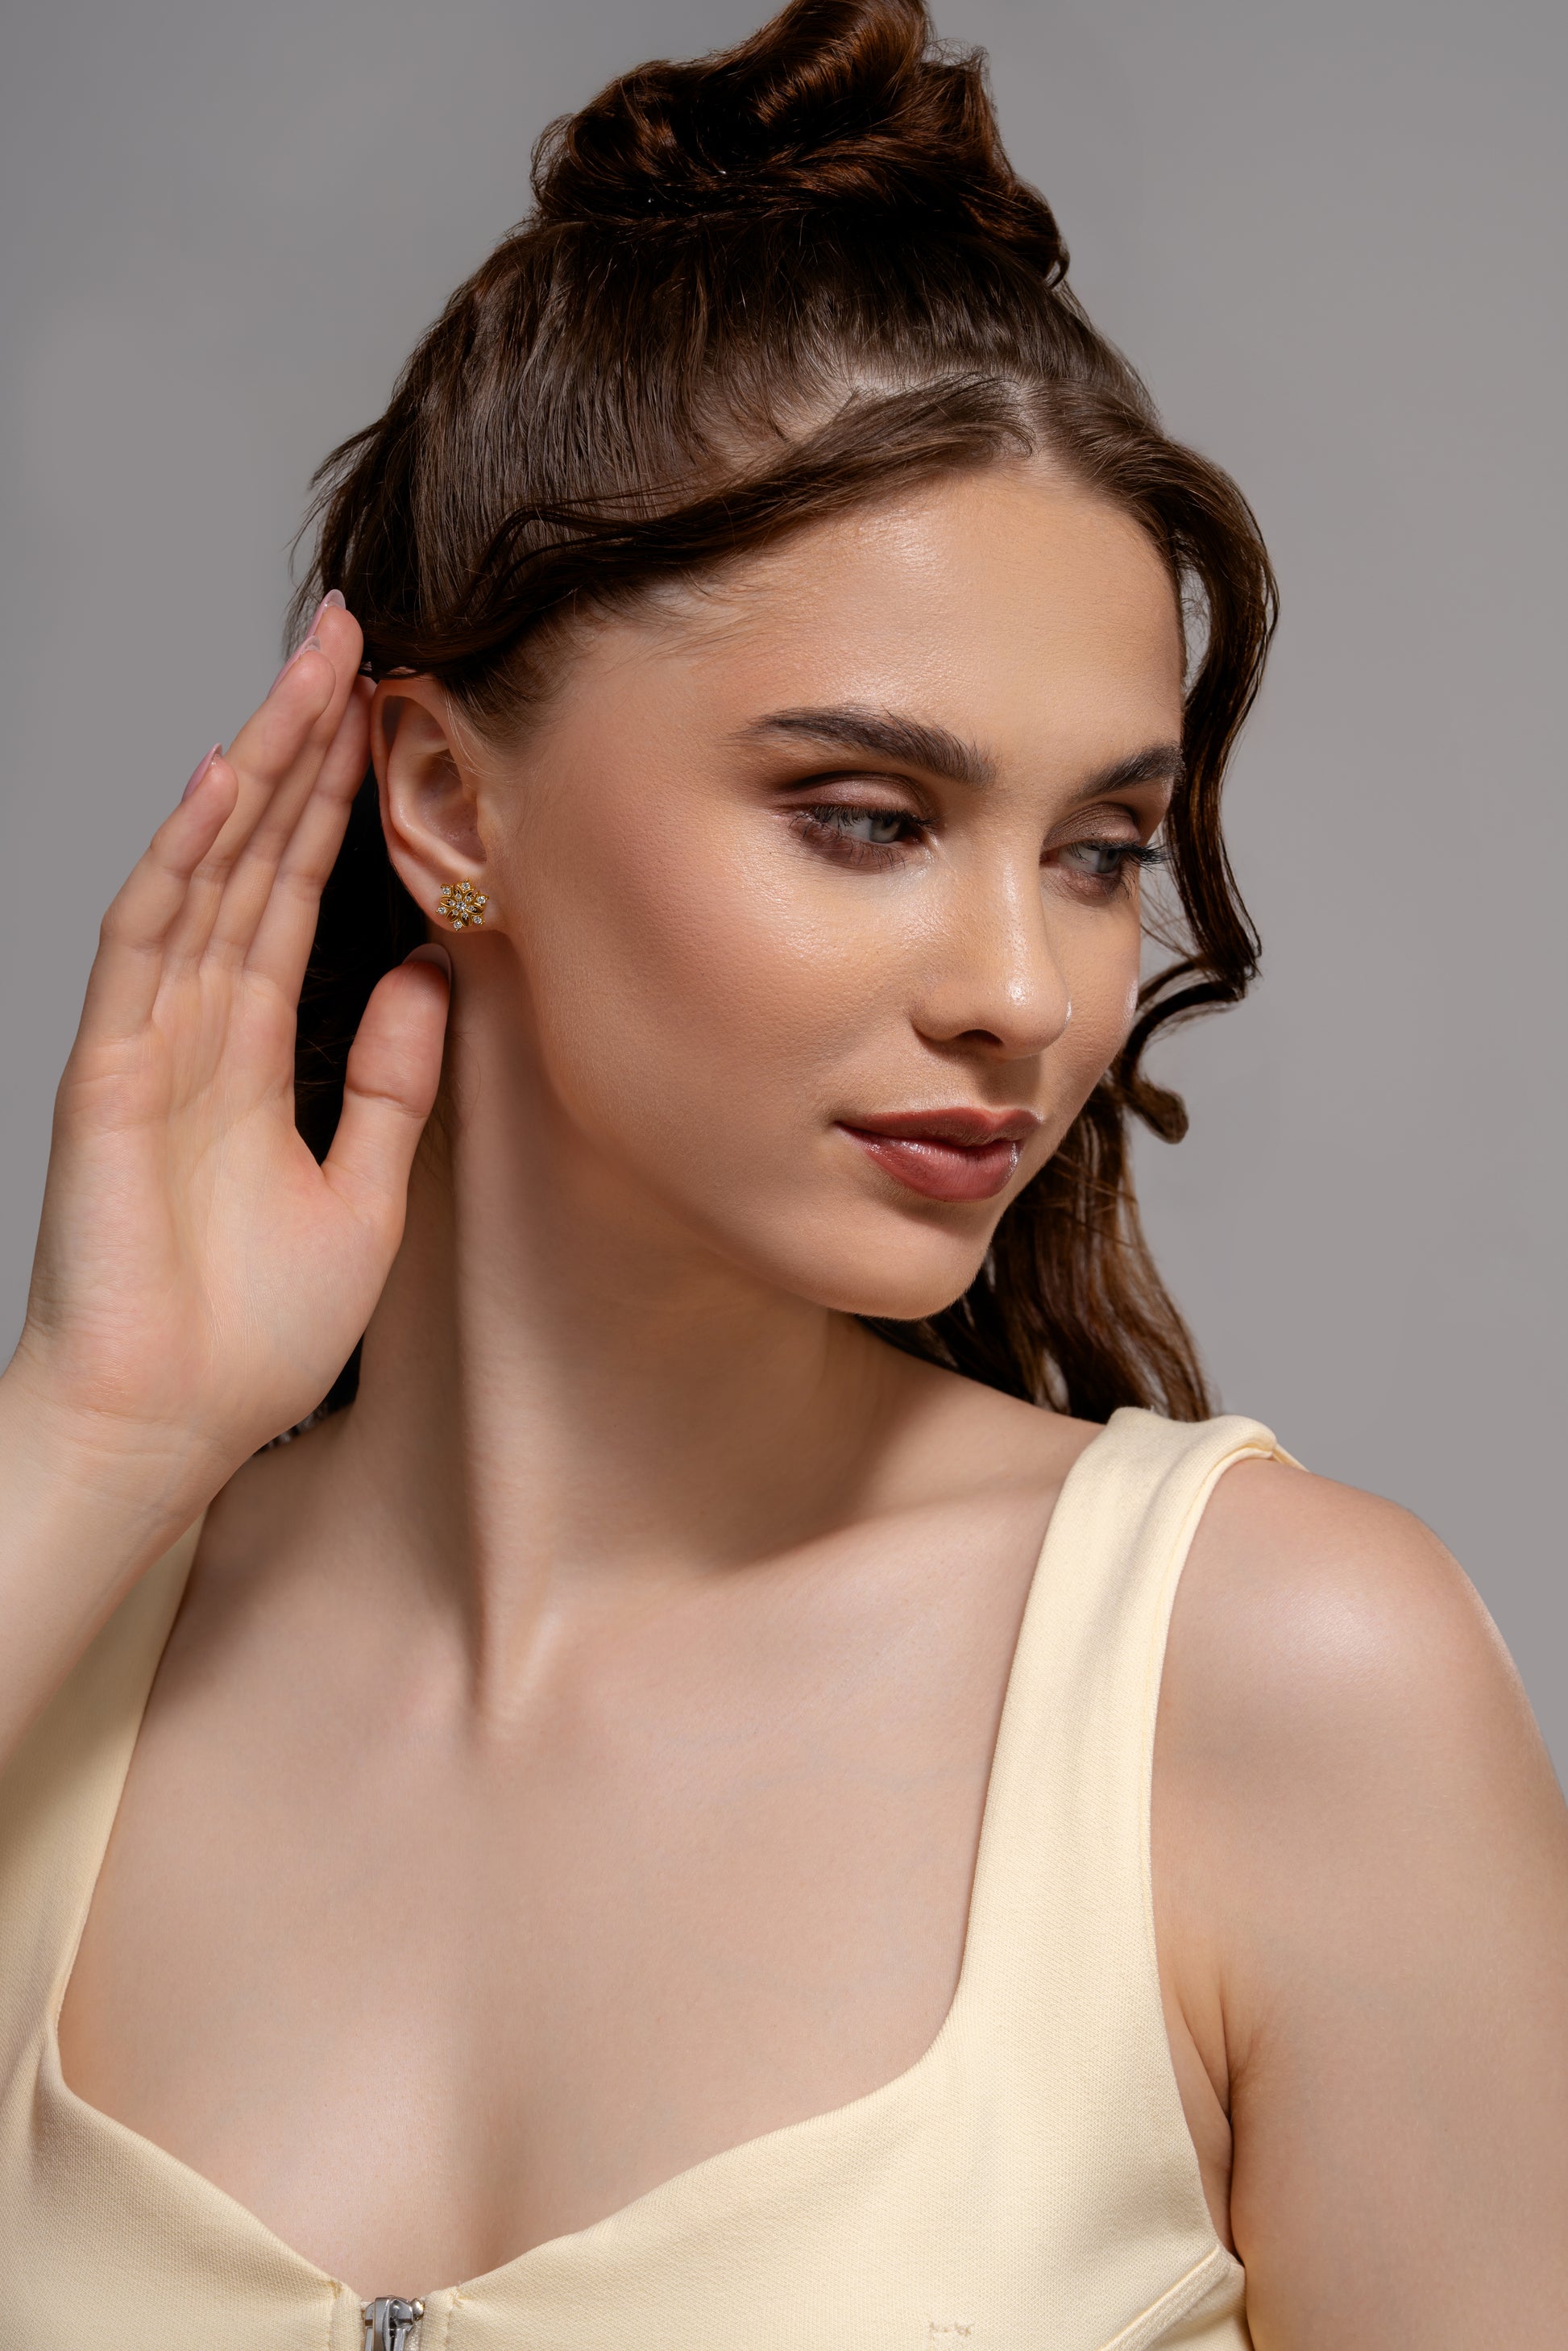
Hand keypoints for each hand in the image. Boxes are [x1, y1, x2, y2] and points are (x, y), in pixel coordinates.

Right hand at [11, 598, 449, 1484]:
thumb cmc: (251, 1334)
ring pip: (206, 871)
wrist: (170, 1426)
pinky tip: (222, 782)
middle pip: (256, 856)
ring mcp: (150, 1038)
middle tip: (351, 638)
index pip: (300, 896)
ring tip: (305, 671)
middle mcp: (200, 1026)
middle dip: (303, 745)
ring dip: (255, 768)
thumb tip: (426, 974)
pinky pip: (145, 941)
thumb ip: (389, 1079)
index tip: (387, 715)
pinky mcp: (111, 1067)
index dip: (340, 803)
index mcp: (254, 1052)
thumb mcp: (365, 1189)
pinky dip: (180, 858)